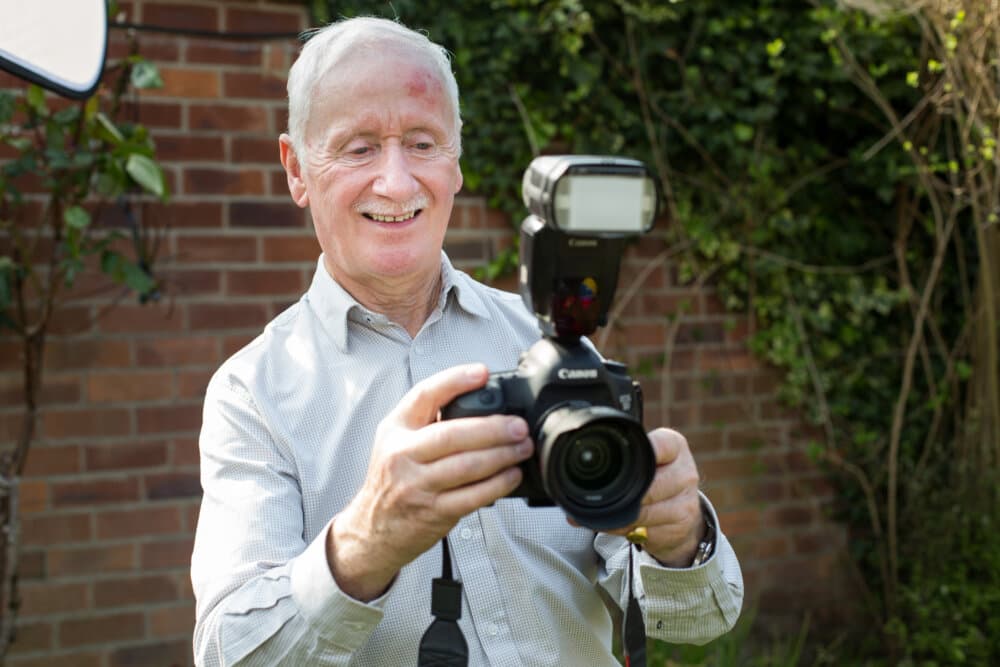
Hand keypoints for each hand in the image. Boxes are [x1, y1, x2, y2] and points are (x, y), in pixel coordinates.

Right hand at [327, 363, 532, 599]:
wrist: (373, 529)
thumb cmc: (393, 480)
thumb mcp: (397, 440)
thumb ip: (428, 420)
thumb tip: (480, 400)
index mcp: (395, 429)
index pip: (424, 395)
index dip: (454, 381)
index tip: (481, 373)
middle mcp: (402, 454)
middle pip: (453, 434)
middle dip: (493, 428)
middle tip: (519, 426)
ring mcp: (417, 485)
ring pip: (467, 466)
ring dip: (502, 455)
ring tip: (522, 448)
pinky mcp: (433, 512)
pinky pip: (473, 496)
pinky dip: (498, 484)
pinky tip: (512, 475)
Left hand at [602, 428, 704, 566]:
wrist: (683, 513)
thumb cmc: (656, 479)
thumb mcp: (645, 461)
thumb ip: (620, 462)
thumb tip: (569, 487)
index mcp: (673, 446)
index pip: (659, 445)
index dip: (641, 453)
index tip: (624, 463)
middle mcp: (684, 472)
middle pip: (649, 485)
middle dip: (624, 495)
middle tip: (603, 495)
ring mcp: (686, 500)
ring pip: (643, 511)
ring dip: (618, 516)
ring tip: (604, 513)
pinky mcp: (682, 524)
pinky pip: (643, 529)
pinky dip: (623, 529)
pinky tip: (618, 525)